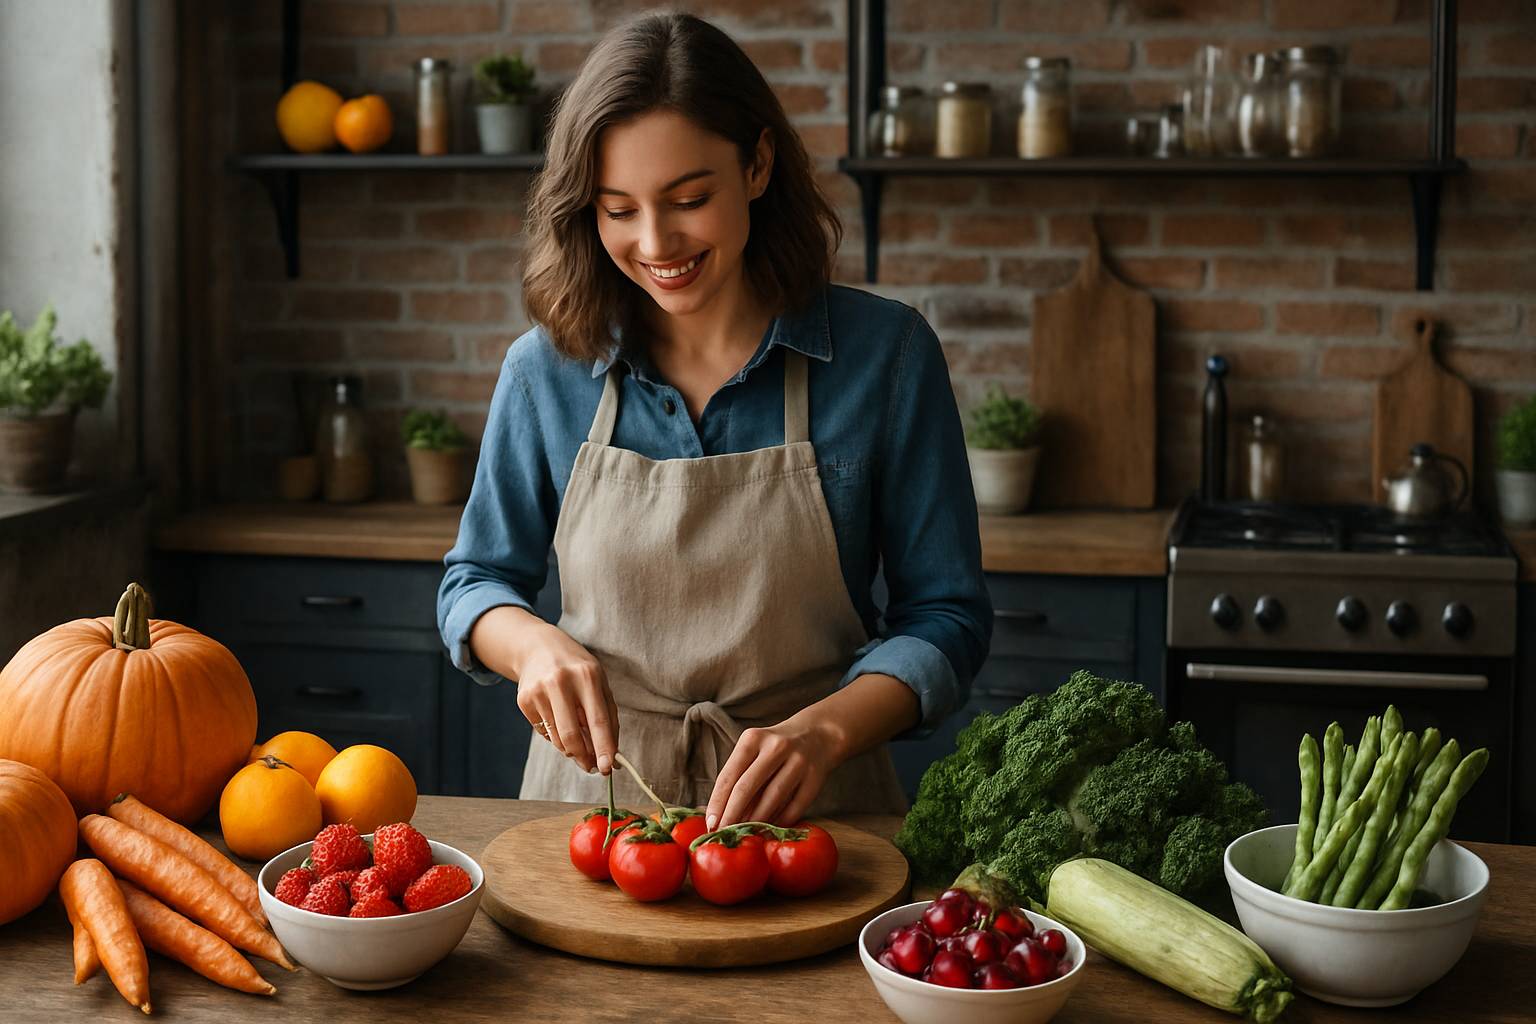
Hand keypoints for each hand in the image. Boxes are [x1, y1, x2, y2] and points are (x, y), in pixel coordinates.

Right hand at [475, 608, 618, 774]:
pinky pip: (544, 733)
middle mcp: (561, 682)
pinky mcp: (524, 700)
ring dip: (571, 749)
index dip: (604, 747)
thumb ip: (607, 717)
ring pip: (557, 738)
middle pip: (572, 735)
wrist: (538, 647)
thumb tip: (612, 755)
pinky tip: (558, 720)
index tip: (608, 768)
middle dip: (583, 757)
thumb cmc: (576, 669)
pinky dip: (555, 736)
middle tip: (592, 767)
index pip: (598, 720)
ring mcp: (539, 691)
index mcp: (587, 676)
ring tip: (579, 742)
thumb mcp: (598, 683)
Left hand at [705, 710, 845, 830]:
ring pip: (772, 797)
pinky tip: (770, 828)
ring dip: (756, 820)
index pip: (729, 774)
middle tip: (724, 833)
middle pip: (747, 787)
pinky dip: (780, 821)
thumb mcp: (755, 751)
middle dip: (732, 814)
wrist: (818, 734)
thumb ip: (739, 776)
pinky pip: (795, 806)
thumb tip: (719, 814)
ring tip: (745, 833)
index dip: (718, 802)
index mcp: (753, 738)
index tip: (710, 824)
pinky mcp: (815, 777)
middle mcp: (776, 747)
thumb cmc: (775, 749)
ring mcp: (798, 761)